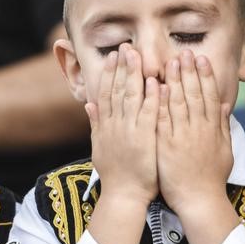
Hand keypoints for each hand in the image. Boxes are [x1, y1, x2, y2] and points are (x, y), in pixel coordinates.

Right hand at [88, 45, 159, 204]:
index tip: (113, 56)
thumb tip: (89, 104)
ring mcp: (128, 131)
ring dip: (134, 75)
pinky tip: (155, 81)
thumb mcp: (99, 147)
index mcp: (105, 126)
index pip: (106, 93)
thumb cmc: (115, 174)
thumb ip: (96, 124)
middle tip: (125, 47)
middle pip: (117, 90)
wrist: (123, 195)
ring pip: (130, 97)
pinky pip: (148, 114)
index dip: (109, 73)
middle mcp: (114, 125)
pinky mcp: (144, 139)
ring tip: (137, 55)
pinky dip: (151, 97)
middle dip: (122, 67)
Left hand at [157, 51, 232, 214]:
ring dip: (176, 81)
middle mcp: (199, 130)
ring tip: (171, 62)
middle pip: (195, 95)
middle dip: (189, 72)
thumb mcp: (224, 150)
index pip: (210, 97)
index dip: (205, 76)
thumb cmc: (210, 177)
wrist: (199, 200)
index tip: (200, 59)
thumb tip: (227, 105)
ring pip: (180, 103)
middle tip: (184, 52)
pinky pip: (163, 120)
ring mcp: (183, 137)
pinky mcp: (167, 146)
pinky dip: (161, 103)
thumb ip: (223, 126)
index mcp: (213, 129)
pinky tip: (158, 87)